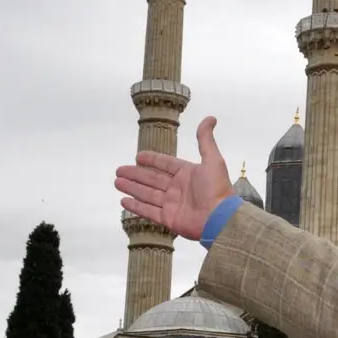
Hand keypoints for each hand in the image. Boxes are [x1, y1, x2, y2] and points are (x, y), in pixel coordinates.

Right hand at [116, 117, 233, 241]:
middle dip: (135, 174)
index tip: (138, 156)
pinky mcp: (168, 219)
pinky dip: (135, 207)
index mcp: (187, 174)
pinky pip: (148, 211)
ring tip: (117, 182)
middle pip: (152, 179)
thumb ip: (206, 140)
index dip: (152, 160)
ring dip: (132, 188)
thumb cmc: (216, 189)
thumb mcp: (213, 160)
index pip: (165, 164)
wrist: (220, 219)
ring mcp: (172, 204)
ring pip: (147, 194)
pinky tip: (123, 201)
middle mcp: (178, 188)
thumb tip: (211, 118)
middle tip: (119, 170)